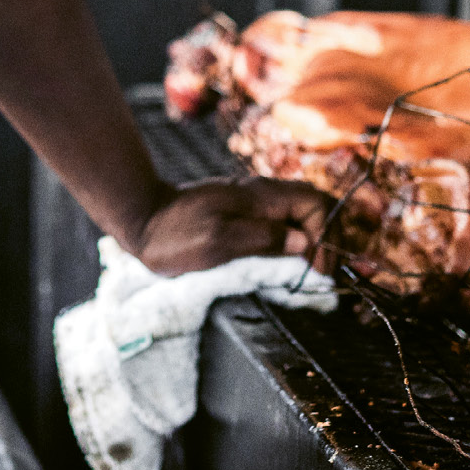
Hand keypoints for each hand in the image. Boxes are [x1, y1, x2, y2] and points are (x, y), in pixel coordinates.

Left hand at [127, 179, 332, 275]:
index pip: (315, 202)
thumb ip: (262, 239)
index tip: (318, 268)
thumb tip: (304, 243)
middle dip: (327, 236)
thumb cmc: (175, 234)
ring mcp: (253, 204)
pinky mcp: (244, 215)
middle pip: (314, 206)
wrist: (143, 220)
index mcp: (260, 197)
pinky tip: (288, 265)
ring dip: (312, 241)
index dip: (326, 233)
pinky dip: (294, 243)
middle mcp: (261, 196)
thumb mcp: (218, 242)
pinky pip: (281, 223)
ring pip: (299, 215)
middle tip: (321, 273)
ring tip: (310, 273)